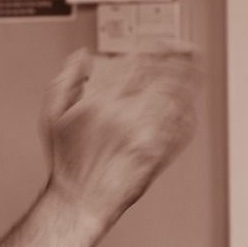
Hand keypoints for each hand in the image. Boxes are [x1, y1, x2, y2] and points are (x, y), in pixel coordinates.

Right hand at [43, 47, 199, 226]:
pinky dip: (188, 113)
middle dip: (179, 58)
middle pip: (163, 76)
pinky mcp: (157, 154)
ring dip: (189, 81)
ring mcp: (144, 136)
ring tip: (195, 70)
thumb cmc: (67, 162)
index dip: (154, 50)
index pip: (137, 64)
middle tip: (187, 49)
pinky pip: (181, 128)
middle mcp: (125, 117)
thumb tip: (82, 56)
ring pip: (177, 98)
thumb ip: (66, 79)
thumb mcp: (53, 116)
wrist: (81, 201)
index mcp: (101, 103)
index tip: (161, 45)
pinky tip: (189, 106)